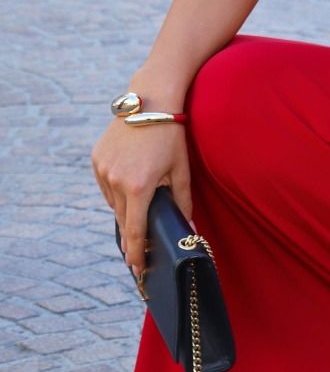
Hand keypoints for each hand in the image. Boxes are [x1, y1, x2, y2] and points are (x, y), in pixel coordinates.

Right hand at [91, 116, 191, 277]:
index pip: (135, 231)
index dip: (136, 254)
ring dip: (125, 210)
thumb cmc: (172, 135)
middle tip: (139, 255)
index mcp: (139, 187)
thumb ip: (183, 203)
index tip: (137, 272)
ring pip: (113, 203)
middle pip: (123, 220)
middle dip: (132, 237)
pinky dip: (117, 191)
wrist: (150, 100)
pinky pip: (106, 186)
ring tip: (140, 209)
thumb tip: (191, 232)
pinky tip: (130, 186)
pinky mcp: (96, 159)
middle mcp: (116, 181)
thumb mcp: (182, 170)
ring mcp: (103, 169)